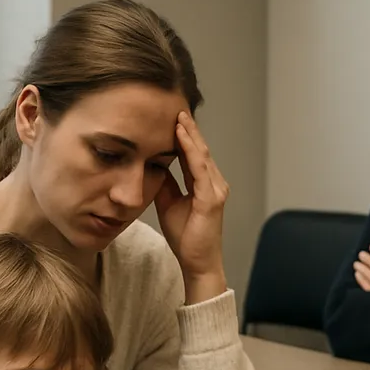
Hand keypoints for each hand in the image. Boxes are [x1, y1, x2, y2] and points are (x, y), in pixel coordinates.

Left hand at [154, 111, 229, 303]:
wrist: (197, 262)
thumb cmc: (186, 237)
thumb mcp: (169, 203)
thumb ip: (166, 183)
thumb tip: (154, 164)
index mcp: (206, 185)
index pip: (194, 155)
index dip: (184, 136)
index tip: (170, 118)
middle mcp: (215, 184)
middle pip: (200, 150)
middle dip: (188, 129)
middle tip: (174, 107)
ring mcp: (216, 191)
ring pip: (201, 155)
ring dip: (189, 134)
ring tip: (177, 115)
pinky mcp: (211, 199)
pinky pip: (199, 169)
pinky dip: (189, 150)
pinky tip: (180, 136)